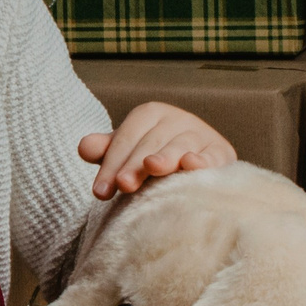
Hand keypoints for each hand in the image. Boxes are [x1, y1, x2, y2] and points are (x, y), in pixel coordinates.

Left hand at [78, 102, 237, 198]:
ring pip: (179, 145)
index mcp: (151, 114)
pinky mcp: (221, 151)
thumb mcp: (128, 154)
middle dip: (134, 164)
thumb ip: (107, 151)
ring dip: (165, 157)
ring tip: (151, 167)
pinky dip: (202, 160)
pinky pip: (211, 155)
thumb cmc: (154, 159)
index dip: (112, 162)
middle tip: (122, 185)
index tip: (100, 191)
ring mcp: (201, 134)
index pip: (127, 136)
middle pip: (150, 142)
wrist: (198, 164)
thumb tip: (84, 147)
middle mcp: (176, 119)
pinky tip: (191, 165)